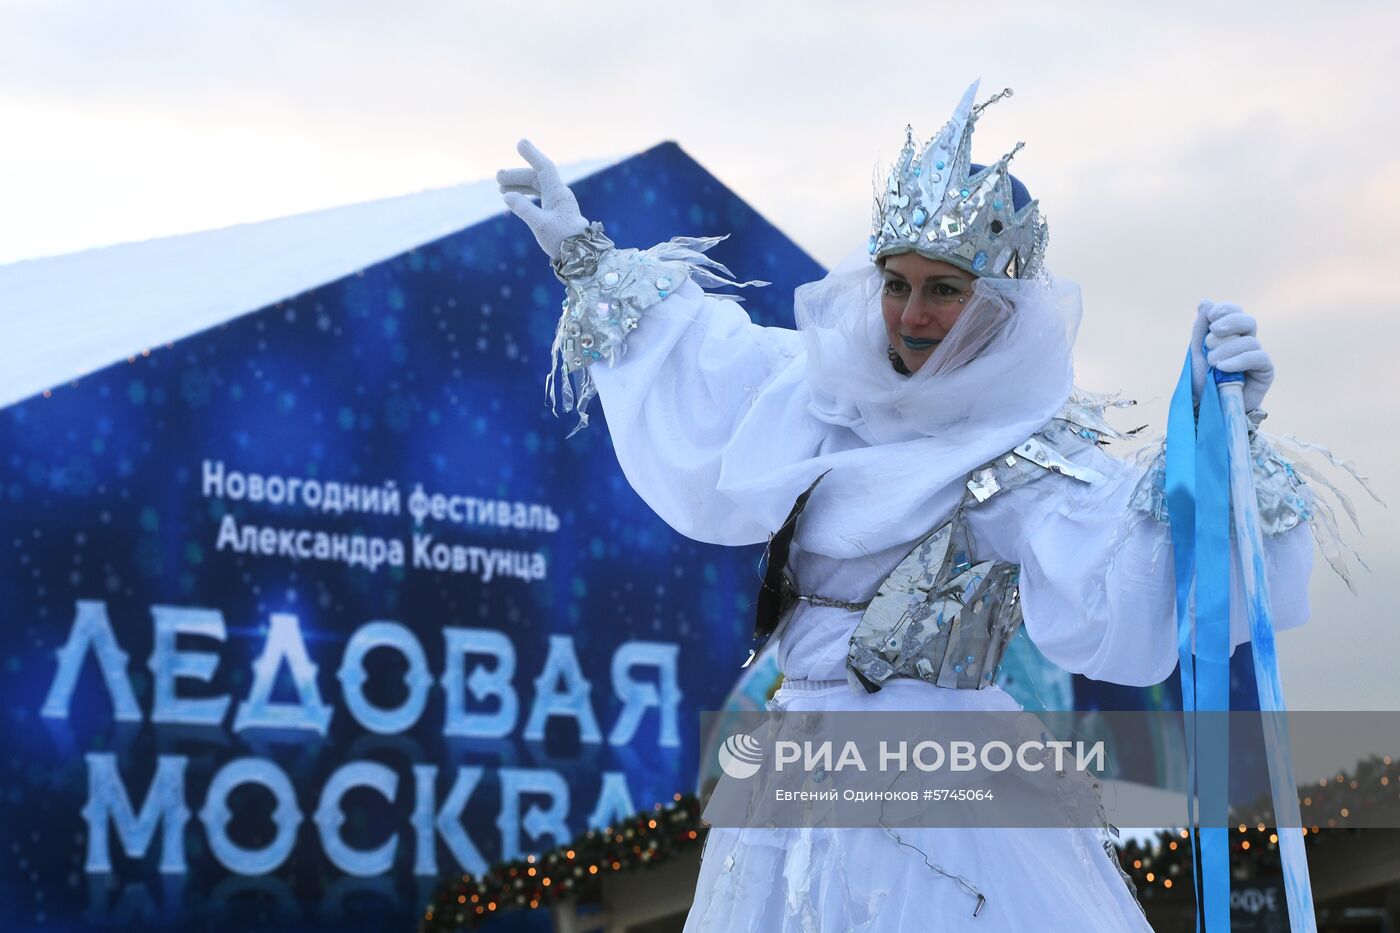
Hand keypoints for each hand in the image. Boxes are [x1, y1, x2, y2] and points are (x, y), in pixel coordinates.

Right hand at [497, 139, 588, 260]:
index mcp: (558, 193)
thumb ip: (523, 208)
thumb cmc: (562, 240)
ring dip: (519, 185)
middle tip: (497, 178)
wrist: (581, 255)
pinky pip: (539, 196)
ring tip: (500, 189)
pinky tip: (514, 199)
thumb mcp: (539, 224)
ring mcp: (558, 202)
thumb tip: (508, 196)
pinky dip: (525, 195)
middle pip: (536, 177)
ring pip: (536, 187)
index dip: (532, 155)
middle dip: (516, 176)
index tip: (520, 143)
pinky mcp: (557, 212)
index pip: (544, 168)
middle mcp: (559, 194)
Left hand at [1189, 300, 1274, 411]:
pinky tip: (1223, 367)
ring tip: (1211, 362)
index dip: (1225, 310)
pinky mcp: (1266, 371)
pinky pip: (1257, 358)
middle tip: (1213, 332)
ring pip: (1249, 341)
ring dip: (1227, 349)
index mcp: (1231, 334)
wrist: (1209, 407)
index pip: (1235, 313)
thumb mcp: (1197, 352)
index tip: (1211, 316)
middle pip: (1247, 321)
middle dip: (1230, 322)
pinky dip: (1238, 360)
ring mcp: (1257, 356)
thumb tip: (1205, 302)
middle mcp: (1247, 342)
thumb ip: (1201, 328)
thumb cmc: (1204, 380)